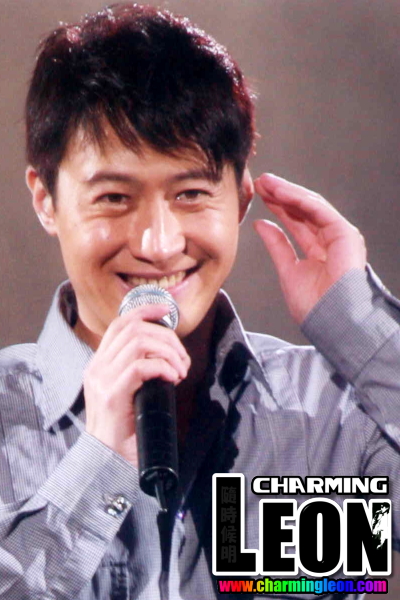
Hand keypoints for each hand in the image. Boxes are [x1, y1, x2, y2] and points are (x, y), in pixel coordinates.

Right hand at [83, 303, 189, 465]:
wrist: (107, 461)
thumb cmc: (125, 428)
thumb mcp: (129, 392)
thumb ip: (139, 370)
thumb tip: (168, 353)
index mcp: (100, 363)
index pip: (121, 323)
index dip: (146, 310)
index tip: (167, 311)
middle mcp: (96, 367)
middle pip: (134, 329)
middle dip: (166, 337)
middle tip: (183, 359)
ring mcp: (101, 380)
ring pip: (138, 343)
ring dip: (167, 352)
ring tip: (180, 370)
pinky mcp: (111, 395)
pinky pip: (140, 366)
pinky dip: (162, 367)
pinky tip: (172, 379)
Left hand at [253, 173, 366, 323]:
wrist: (330, 321)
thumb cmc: (313, 306)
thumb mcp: (287, 270)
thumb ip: (276, 245)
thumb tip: (261, 225)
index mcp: (318, 251)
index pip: (296, 223)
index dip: (278, 208)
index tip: (260, 196)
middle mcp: (330, 241)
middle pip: (303, 211)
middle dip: (281, 196)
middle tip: (261, 182)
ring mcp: (339, 236)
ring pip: (310, 207)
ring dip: (287, 192)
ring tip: (266, 182)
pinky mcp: (344, 233)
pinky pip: (319, 210)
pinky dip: (299, 199)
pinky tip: (281, 191)